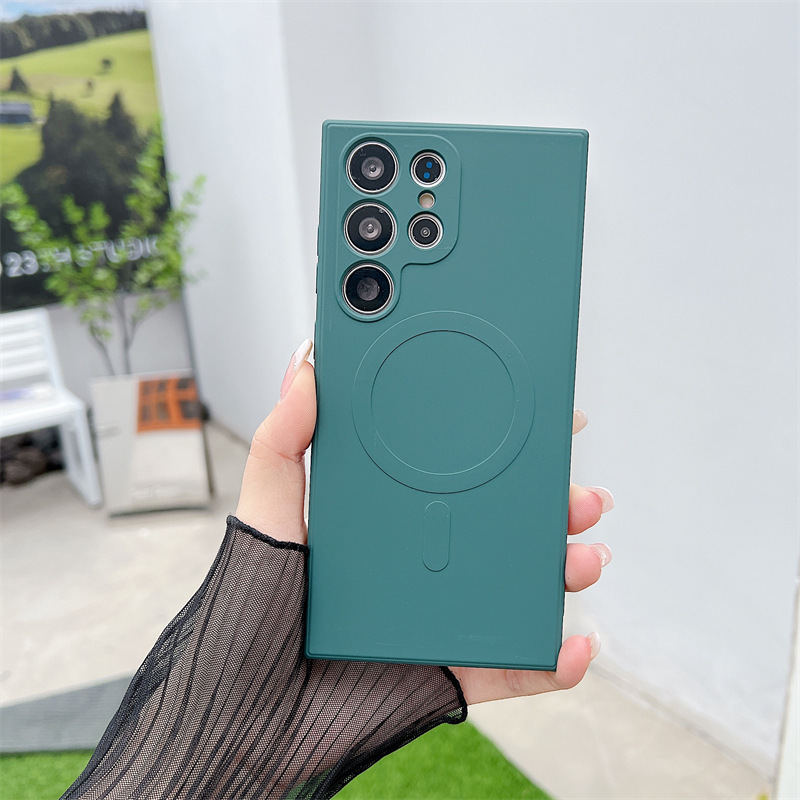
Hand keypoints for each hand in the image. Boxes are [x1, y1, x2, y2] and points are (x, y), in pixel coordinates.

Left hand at [236, 340, 612, 704]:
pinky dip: (554, 659)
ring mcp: (444, 617)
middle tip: (578, 489)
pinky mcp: (452, 672)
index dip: (503, 447)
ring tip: (583, 552)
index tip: (542, 416)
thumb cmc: (249, 611)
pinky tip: (577, 643)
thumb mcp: (267, 514)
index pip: (457, 473)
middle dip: (552, 505)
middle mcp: (424, 564)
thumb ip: (281, 442)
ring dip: (565, 569)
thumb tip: (305, 363)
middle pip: (502, 527)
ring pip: (520, 587)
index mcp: (390, 520)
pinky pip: (515, 666)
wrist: (247, 714)